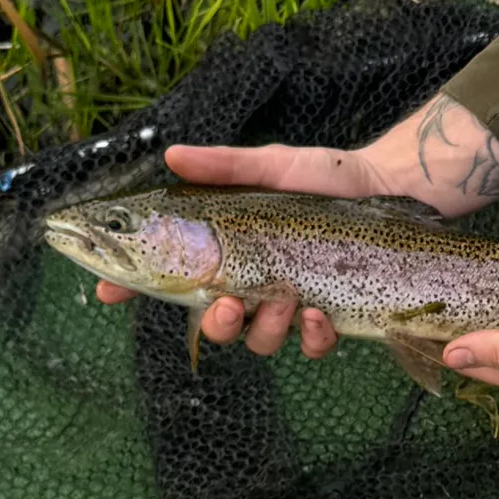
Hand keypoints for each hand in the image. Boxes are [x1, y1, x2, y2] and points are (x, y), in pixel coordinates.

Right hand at [95, 93, 498, 357]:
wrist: (393, 190)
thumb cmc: (328, 175)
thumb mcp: (272, 164)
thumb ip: (222, 165)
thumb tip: (171, 153)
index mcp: (228, 249)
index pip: (166, 273)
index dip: (130, 283)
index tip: (106, 288)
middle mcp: (252, 282)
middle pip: (212, 323)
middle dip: (212, 324)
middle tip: (224, 305)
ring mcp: (290, 305)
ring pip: (257, 341)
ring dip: (264, 329)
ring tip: (284, 302)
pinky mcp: (329, 317)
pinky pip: (308, 345)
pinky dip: (311, 336)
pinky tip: (319, 313)